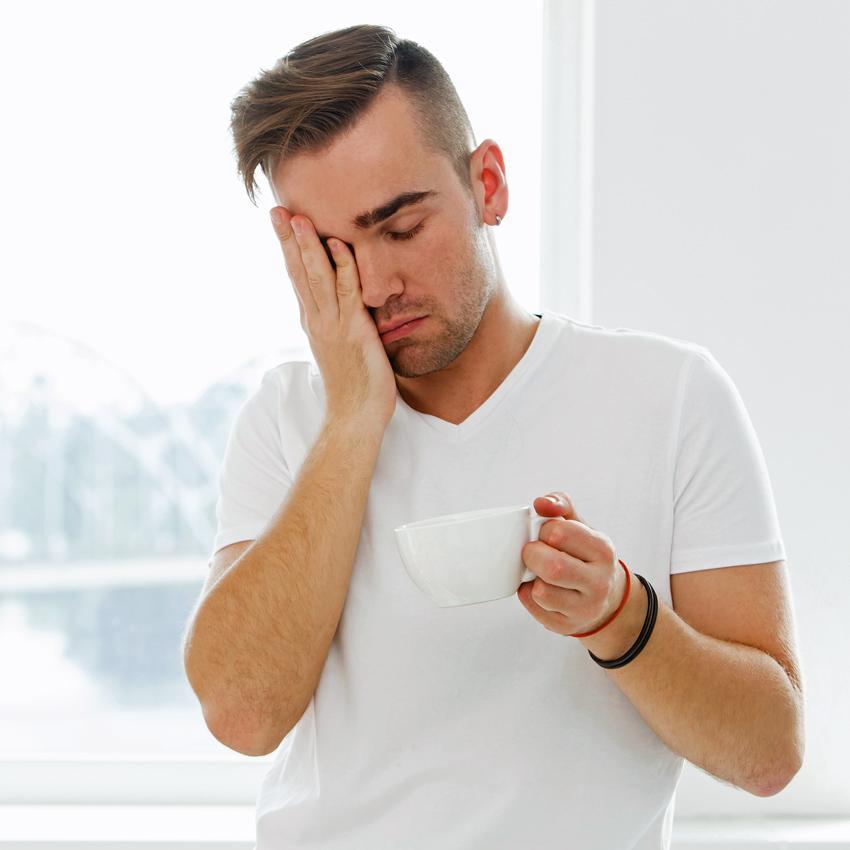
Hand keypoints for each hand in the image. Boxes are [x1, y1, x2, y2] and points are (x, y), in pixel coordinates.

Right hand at [270, 207, 397, 430]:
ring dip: (306, 246)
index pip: (297, 278)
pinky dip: (342, 267)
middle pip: (298, 272)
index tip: (282, 223)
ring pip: (316, 277)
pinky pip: (347, 292)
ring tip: (296, 217)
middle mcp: (317, 320)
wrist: (354, 418)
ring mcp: (332, 325)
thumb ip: (338, 325)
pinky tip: (337, 244)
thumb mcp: (341, 348)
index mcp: (314, 322)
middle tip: (276, 210)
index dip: (289, 250)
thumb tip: (342, 308)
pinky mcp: (353, 331)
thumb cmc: (354, 387)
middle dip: (287, 240)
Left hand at [518, 492, 626, 635]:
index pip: (559, 533)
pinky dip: (528, 596)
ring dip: (531, 579)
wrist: (607, 599)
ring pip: (541, 592)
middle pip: (552, 567)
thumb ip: (561, 505)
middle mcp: (599, 582)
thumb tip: (540, 503)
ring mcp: (585, 608)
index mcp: (603, 550)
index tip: (547, 534)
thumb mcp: (581, 526)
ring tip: (539, 573)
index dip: (544, 530)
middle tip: (533, 552)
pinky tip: (540, 589)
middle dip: (532, 555)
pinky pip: (533, 609)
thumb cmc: (585, 555)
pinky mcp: (567, 626)